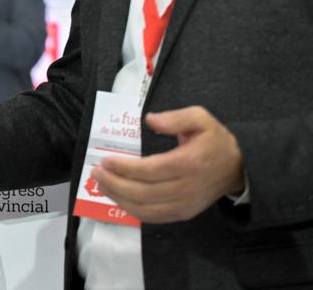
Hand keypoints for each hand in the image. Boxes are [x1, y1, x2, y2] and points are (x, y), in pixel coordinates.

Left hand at [93, 106, 244, 222]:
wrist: (239, 168)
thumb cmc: (215, 141)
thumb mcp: (200, 118)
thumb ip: (175, 118)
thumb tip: (150, 120)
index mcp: (189, 163)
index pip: (150, 170)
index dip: (124, 168)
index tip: (105, 161)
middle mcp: (187, 188)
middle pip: (144, 192)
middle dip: (115, 184)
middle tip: (96, 173)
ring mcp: (186, 205)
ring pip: (146, 209)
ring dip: (119, 199)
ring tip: (101, 185)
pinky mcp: (184, 213)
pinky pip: (154, 217)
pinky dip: (133, 211)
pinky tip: (119, 199)